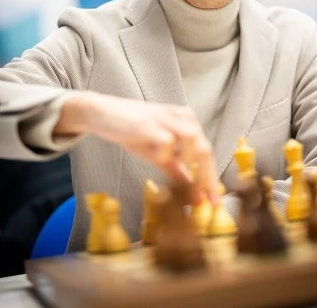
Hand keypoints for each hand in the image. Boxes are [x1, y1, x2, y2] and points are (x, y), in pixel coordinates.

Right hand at [54, 91, 218, 204]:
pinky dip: (164, 154)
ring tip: (170, 164)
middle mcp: (181, 117)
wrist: (103, 114)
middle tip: (204, 201)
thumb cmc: (131, 131)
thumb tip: (192, 189)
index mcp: (187, 122)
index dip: (211, 178)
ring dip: (185, 159)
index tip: (213, 201)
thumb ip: (175, 168)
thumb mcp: (157, 153)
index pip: (206, 152)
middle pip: (205, 150)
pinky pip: (167, 141)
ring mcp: (166, 119)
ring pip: (193, 140)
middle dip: (206, 178)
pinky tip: (154, 155)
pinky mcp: (150, 123)